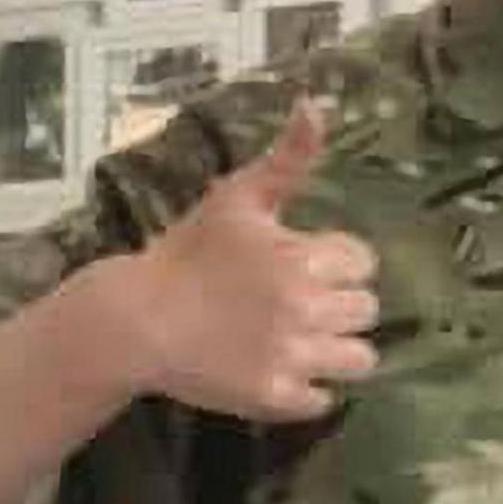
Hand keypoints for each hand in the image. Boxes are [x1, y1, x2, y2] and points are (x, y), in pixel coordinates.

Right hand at [108, 101, 379, 421]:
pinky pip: (325, 400)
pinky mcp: (274, 398)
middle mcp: (305, 308)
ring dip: (340, 349)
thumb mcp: (238, 195)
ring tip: (305, 340)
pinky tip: (285, 370)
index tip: (306, 264)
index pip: (363, 261)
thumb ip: (288, 156)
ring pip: (360, 359)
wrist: (135, 319)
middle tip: (302, 303)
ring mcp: (291, 357)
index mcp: (302, 257)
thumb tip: (316, 102)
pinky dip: (311, 389)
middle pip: (367, 310)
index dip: (337, 261)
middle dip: (340, 303)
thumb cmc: (187, 252)